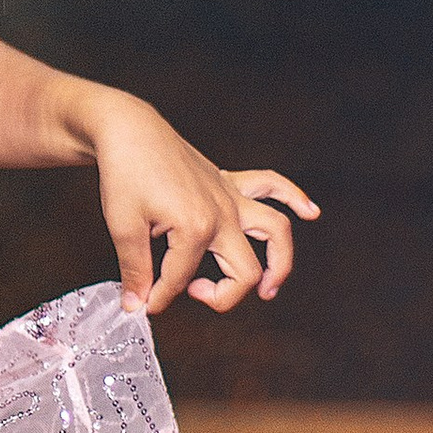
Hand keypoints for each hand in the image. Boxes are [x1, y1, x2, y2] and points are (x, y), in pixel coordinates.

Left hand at [84, 97, 317, 315]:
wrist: (128, 129)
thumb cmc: (125, 172)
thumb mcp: (123, 227)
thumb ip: (136, 270)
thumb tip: (135, 303)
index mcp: (196, 227)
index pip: (183, 279)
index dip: (160, 297)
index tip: (142, 303)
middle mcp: (223, 213)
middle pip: (245, 270)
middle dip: (225, 296)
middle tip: (195, 295)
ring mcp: (230, 197)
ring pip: (275, 231)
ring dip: (280, 263)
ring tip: (268, 288)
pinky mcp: (229, 182)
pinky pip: (271, 185)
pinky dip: (294, 198)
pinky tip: (309, 212)